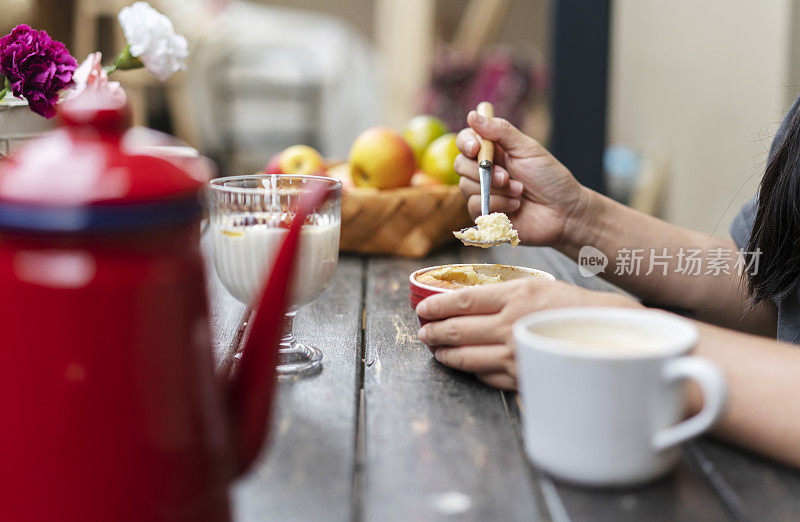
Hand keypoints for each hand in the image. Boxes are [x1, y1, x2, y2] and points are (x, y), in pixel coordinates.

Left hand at [416, 278, 639, 389]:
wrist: (615, 337)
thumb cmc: (577, 308)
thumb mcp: (539, 287)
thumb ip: (504, 294)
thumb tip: (467, 302)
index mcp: (517, 295)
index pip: (462, 300)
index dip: (436, 306)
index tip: (422, 309)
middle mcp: (512, 324)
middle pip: (457, 329)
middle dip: (433, 332)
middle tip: (423, 332)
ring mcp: (517, 353)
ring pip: (466, 357)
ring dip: (445, 354)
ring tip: (435, 350)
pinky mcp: (524, 376)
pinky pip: (486, 375)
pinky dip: (471, 370)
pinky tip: (464, 366)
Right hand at [455, 111, 590, 246]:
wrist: (564, 212)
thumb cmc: (550, 178)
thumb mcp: (527, 149)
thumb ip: (500, 131)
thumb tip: (472, 114)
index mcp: (494, 151)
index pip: (466, 141)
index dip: (466, 143)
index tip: (475, 148)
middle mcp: (485, 170)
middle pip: (460, 164)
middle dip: (483, 171)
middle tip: (507, 177)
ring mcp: (484, 192)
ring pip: (466, 186)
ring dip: (495, 189)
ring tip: (519, 191)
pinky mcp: (485, 213)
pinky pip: (475, 206)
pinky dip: (497, 205)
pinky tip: (515, 206)